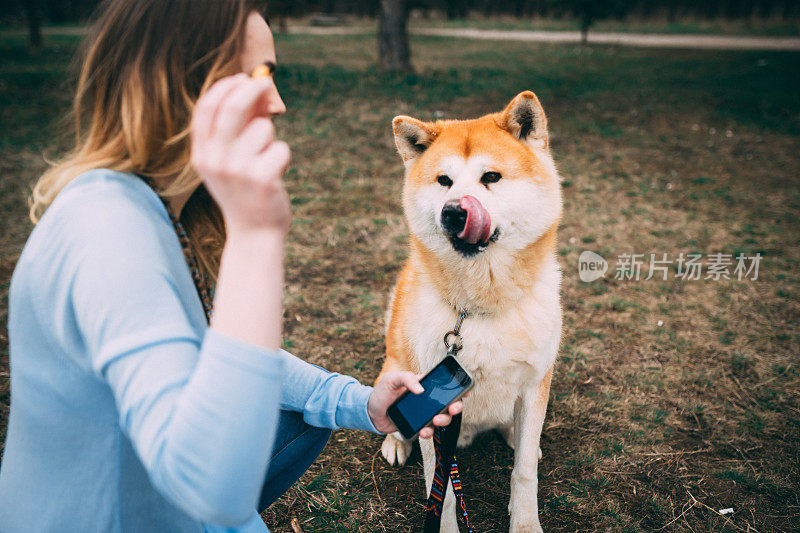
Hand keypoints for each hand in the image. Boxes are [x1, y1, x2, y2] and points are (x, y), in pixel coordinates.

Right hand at [190, 73, 291, 236]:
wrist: (254, 234)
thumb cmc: (245, 192)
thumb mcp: (230, 162)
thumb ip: (237, 128)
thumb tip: (256, 90)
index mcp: (202, 155)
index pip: (207, 109)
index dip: (224, 88)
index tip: (241, 78)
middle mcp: (215, 160)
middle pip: (233, 108)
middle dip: (253, 89)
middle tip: (267, 84)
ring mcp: (238, 170)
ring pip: (263, 128)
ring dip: (271, 139)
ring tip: (266, 163)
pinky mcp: (262, 179)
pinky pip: (281, 149)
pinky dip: (283, 157)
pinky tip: (275, 177)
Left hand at [368, 371, 463, 438]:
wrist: (371, 412)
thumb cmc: (382, 392)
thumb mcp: (392, 379)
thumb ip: (406, 379)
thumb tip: (421, 388)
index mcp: (424, 386)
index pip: (444, 386)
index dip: (457, 388)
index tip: (465, 391)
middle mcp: (427, 400)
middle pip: (448, 404)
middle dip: (455, 407)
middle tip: (452, 409)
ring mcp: (423, 414)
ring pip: (442, 419)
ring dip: (443, 421)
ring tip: (435, 421)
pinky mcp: (418, 426)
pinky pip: (429, 430)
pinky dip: (429, 432)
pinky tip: (424, 431)